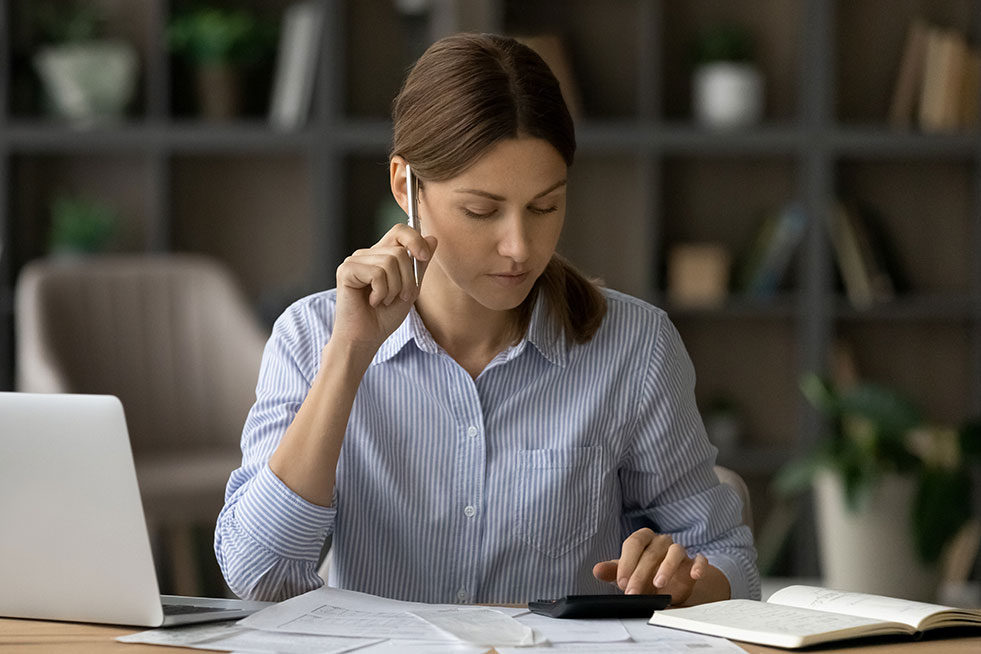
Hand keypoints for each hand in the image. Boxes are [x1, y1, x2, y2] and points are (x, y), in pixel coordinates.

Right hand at [331, 224, 436, 352]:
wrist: (366, 338)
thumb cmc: (385, 317)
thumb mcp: (411, 288)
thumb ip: (420, 264)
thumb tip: (432, 238)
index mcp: (381, 255)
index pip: (400, 231)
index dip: (415, 239)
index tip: (424, 257)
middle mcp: (367, 254)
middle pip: (400, 250)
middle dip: (408, 279)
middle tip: (398, 297)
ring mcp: (355, 261)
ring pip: (390, 261)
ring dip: (394, 288)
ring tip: (384, 301)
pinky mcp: (346, 270)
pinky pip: (377, 273)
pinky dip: (381, 292)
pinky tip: (373, 302)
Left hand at [592, 528, 709, 605]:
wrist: (667, 584)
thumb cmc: (642, 574)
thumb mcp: (626, 573)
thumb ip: (612, 570)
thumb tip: (597, 570)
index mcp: (643, 539)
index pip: (633, 543)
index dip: (627, 562)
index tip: (621, 582)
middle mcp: (661, 541)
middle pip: (651, 552)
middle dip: (640, 574)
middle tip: (632, 592)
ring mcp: (679, 550)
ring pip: (675, 551)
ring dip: (667, 567)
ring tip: (658, 584)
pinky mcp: (693, 562)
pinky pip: (699, 559)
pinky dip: (698, 566)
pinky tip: (694, 575)